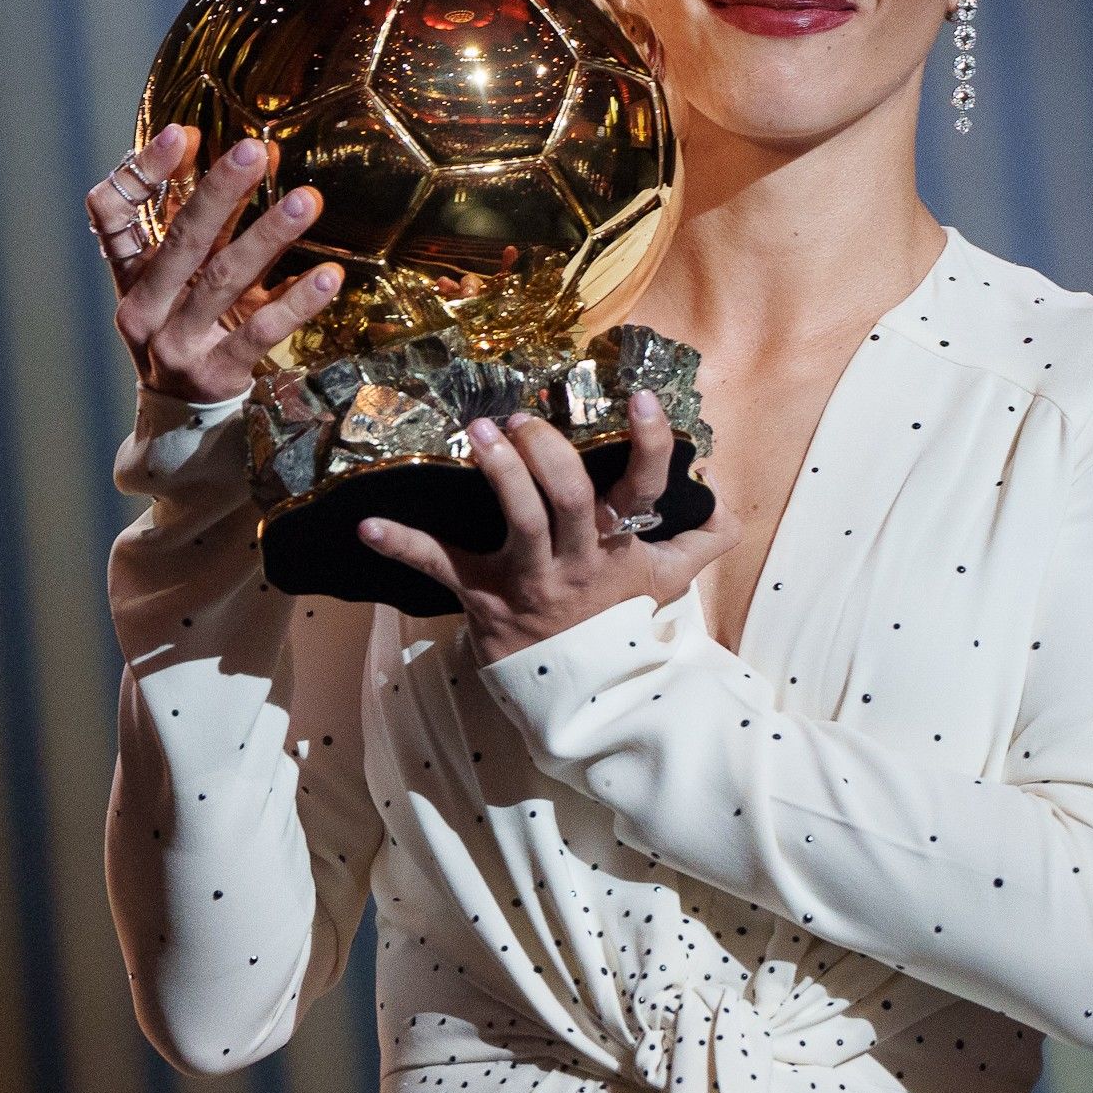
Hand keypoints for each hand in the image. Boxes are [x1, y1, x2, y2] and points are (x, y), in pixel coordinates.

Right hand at [88, 123, 346, 401]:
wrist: (186, 422)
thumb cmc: (191, 332)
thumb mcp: (184, 284)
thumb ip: (207, 228)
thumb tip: (254, 155)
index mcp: (130, 278)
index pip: (111, 214)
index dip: (142, 172)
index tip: (183, 133)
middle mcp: (144, 309)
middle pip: (180, 240)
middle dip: (219, 191)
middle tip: (255, 151)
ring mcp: (177, 344)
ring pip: (223, 279)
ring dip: (268, 235)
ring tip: (307, 200)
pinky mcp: (217, 374)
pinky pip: (260, 331)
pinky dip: (296, 301)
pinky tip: (328, 276)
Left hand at [359, 389, 740, 664]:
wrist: (578, 695)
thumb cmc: (616, 624)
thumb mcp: (666, 583)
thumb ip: (703, 540)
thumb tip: (725, 498)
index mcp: (618, 548)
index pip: (644, 491)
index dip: (649, 445)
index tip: (639, 398)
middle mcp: (576, 561)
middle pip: (569, 501)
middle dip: (548, 454)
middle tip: (527, 419)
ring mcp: (528, 580)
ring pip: (519, 522)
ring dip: (499, 473)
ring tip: (482, 430)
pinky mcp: (481, 596)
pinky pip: (438, 567)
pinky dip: (401, 545)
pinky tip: (366, 526)